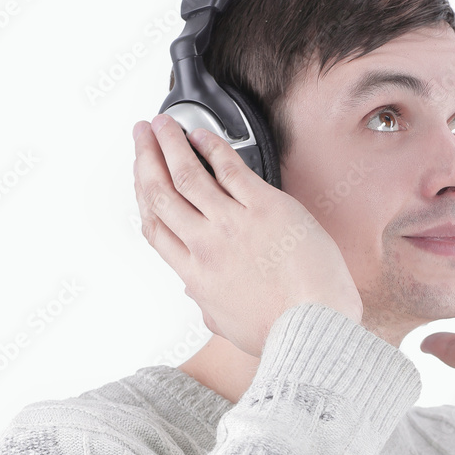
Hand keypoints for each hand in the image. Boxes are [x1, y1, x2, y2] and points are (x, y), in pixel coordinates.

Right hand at [132, 114, 363, 357]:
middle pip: (161, 193)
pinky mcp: (265, 208)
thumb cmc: (282, 331)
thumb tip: (197, 293)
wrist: (316, 325)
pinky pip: (230, 169)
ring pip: (187, 175)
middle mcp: (206, 246)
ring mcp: (233, 224)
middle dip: (146, 158)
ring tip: (162, 124)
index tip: (139, 176)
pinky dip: (212, 147)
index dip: (140, 195)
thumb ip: (207, 304)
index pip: (155, 227)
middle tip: (141, 136)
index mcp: (196, 275)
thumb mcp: (229, 325)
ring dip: (170, 144)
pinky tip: (203, 135)